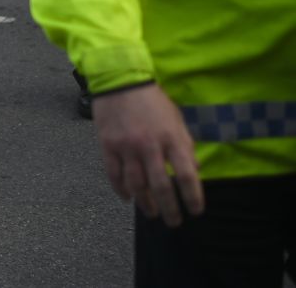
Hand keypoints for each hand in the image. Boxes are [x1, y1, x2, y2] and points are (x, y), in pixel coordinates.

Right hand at [92, 84, 204, 226]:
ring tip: (151, 213)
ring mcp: (126, 147)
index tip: (195, 211)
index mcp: (171, 138)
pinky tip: (127, 197)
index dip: (193, 197)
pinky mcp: (108, 146)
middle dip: (169, 209)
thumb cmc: (152, 101)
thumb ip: (186, 145)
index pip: (186, 175)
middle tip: (173, 222)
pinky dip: (121, 190)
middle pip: (161, 186)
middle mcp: (149, 145)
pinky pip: (114, 175)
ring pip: (136, 184)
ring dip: (145, 203)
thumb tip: (194, 171)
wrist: (120, 81)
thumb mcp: (176, 119)